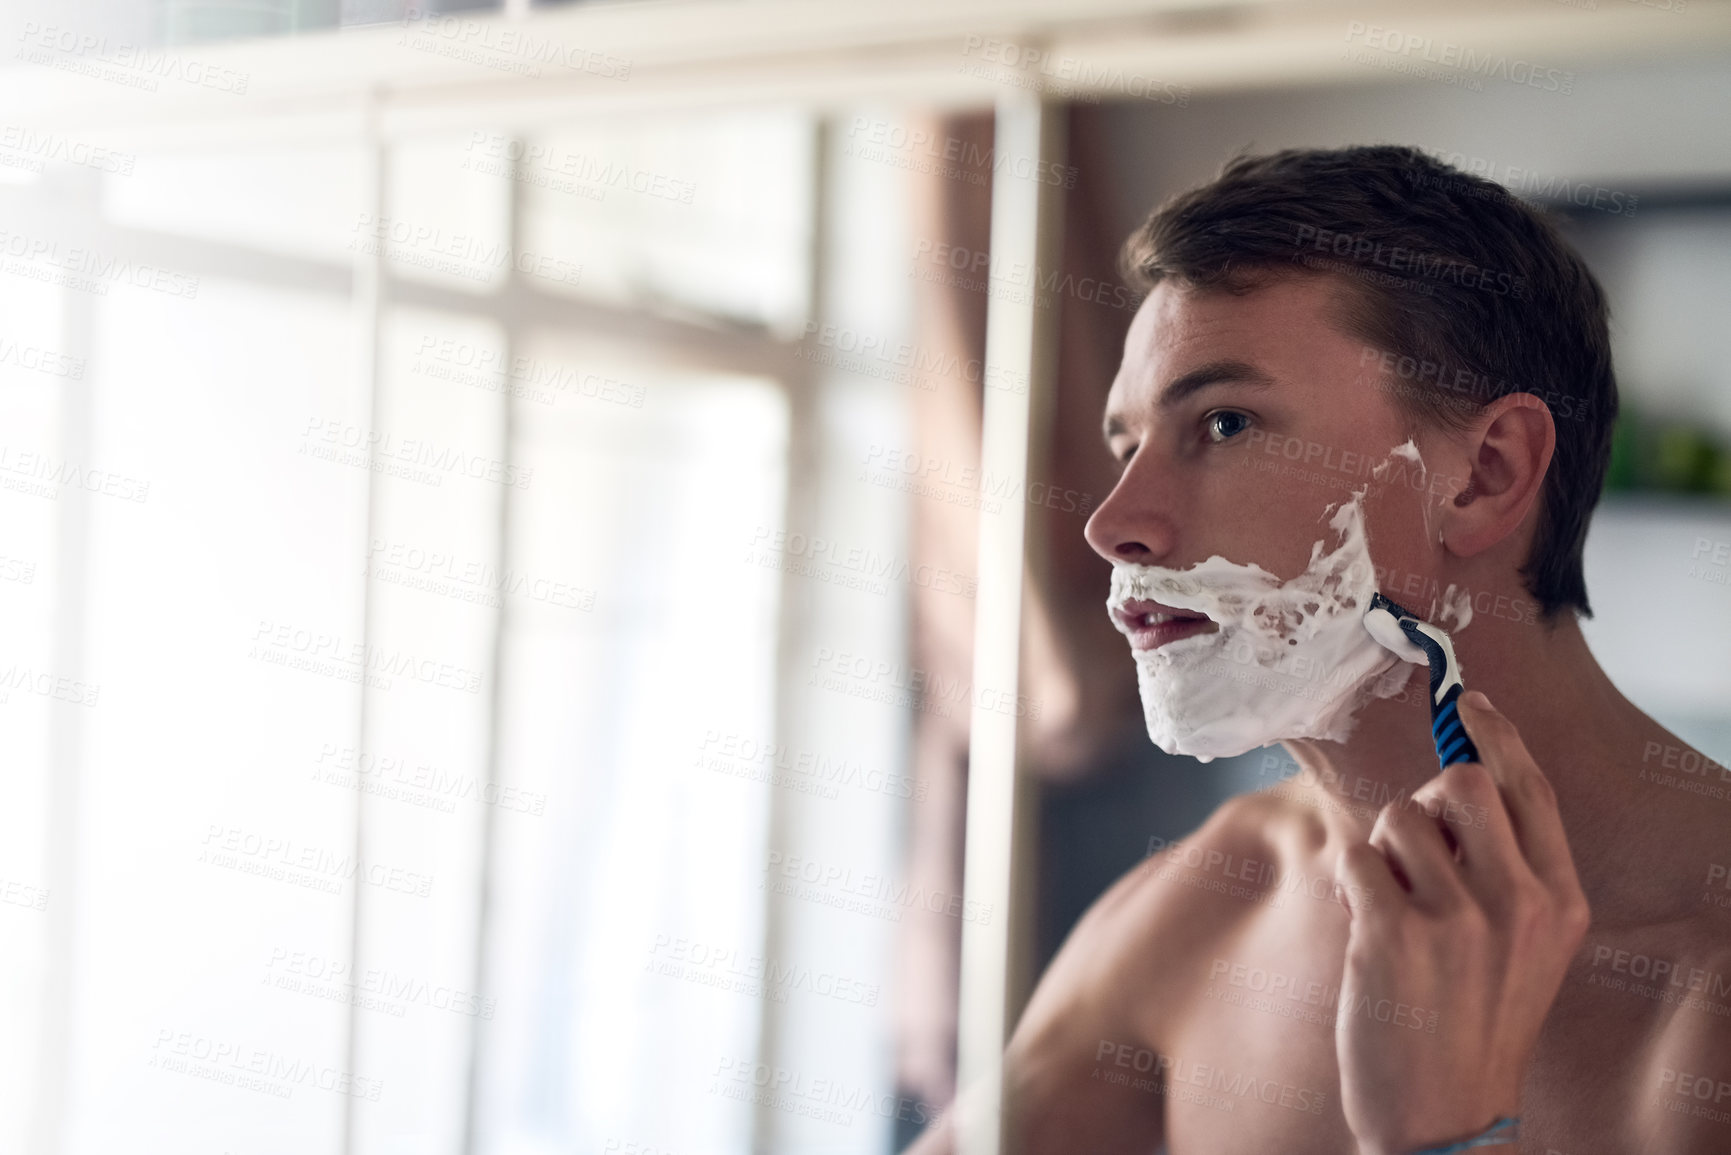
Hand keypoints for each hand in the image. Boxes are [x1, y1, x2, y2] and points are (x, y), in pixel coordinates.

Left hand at [1332, 690, 1590, 1154]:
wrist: (1441, 1115)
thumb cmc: (1470, 1022)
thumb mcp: (1523, 948)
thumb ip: (1505, 871)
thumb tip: (1450, 786)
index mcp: (1558, 902)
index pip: (1531, 791)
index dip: (1498, 736)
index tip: (1469, 702)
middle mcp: (1517, 902)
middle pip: (1458, 783)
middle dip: (1424, 802)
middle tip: (1414, 854)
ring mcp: (1456, 918)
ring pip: (1396, 817)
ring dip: (1381, 853)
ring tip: (1392, 911)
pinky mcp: (1392, 933)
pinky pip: (1354, 855)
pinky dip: (1349, 880)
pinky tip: (1365, 926)